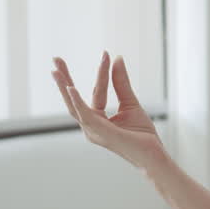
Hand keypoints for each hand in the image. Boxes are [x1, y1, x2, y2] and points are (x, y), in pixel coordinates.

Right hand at [52, 52, 167, 173]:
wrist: (154, 155)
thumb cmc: (142, 134)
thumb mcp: (130, 102)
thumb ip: (121, 82)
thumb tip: (116, 58)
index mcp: (97, 120)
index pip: (97, 91)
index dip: (102, 72)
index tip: (106, 53)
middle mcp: (91, 126)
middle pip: (73, 99)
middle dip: (64, 79)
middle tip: (56, 59)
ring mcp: (93, 131)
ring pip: (75, 106)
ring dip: (65, 87)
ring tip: (56, 69)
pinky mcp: (101, 133)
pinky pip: (85, 115)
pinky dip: (77, 102)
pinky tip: (70, 88)